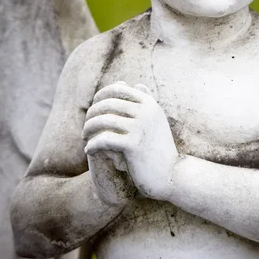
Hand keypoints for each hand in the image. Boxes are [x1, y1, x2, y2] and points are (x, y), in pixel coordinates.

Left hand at [83, 81, 178, 199]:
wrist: (173, 174)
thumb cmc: (160, 148)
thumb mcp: (156, 121)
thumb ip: (147, 102)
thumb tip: (137, 84)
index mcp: (149, 103)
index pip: (117, 89)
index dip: (100, 96)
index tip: (93, 109)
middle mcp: (146, 112)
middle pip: (107, 104)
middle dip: (92, 114)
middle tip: (86, 127)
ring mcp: (140, 127)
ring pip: (103, 121)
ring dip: (89, 129)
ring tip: (85, 137)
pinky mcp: (133, 145)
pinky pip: (104, 139)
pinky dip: (93, 144)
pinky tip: (89, 150)